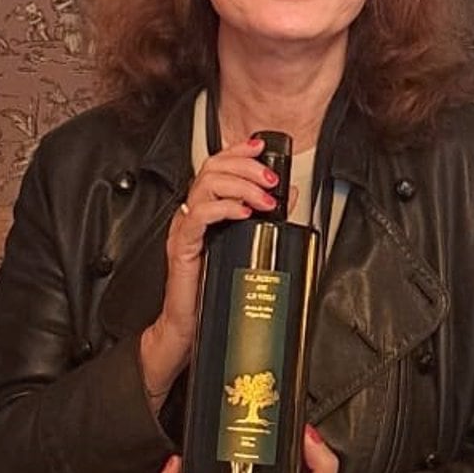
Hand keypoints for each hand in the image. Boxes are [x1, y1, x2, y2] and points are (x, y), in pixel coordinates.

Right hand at [139, 138, 278, 403]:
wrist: (190, 327)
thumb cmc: (214, 289)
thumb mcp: (246, 246)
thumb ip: (266, 218)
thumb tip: (291, 194)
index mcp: (205, 209)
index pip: (217, 165)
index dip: (238, 150)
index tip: (261, 145)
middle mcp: (192, 213)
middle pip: (212, 169)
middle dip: (246, 167)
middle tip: (271, 180)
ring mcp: (185, 228)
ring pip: (206, 186)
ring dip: (240, 186)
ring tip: (264, 199)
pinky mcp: (183, 247)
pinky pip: (198, 216)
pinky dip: (223, 209)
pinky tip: (243, 213)